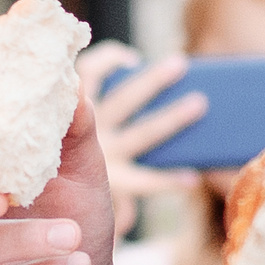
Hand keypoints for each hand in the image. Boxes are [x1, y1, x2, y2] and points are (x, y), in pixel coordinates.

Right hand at [78, 43, 205, 237]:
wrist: (65, 204)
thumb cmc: (83, 152)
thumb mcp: (83, 125)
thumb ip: (110, 98)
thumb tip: (142, 76)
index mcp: (76, 110)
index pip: (88, 74)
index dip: (109, 62)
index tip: (133, 60)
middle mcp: (88, 132)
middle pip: (123, 101)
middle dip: (152, 82)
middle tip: (179, 64)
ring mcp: (103, 159)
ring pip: (142, 134)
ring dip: (172, 118)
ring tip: (199, 104)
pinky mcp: (115, 186)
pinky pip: (145, 181)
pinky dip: (168, 179)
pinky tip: (191, 177)